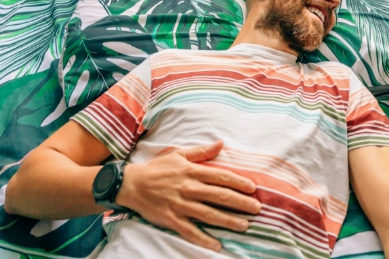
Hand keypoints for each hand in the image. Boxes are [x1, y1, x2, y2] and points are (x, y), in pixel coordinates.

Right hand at [115, 141, 261, 250]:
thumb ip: (201, 152)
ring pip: (209, 214)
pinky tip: (217, 244)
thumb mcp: (179, 154)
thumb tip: (221, 143)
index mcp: (192, 172)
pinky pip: (190, 231)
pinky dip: (204, 239)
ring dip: (228, 221)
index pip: (221, 177)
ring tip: (245, 226)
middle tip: (257, 209)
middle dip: (241, 203)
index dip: (239, 182)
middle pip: (220, 196)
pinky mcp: (171, 219)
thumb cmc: (157, 168)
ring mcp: (180, 205)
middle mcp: (189, 188)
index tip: (253, 188)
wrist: (130, 184)